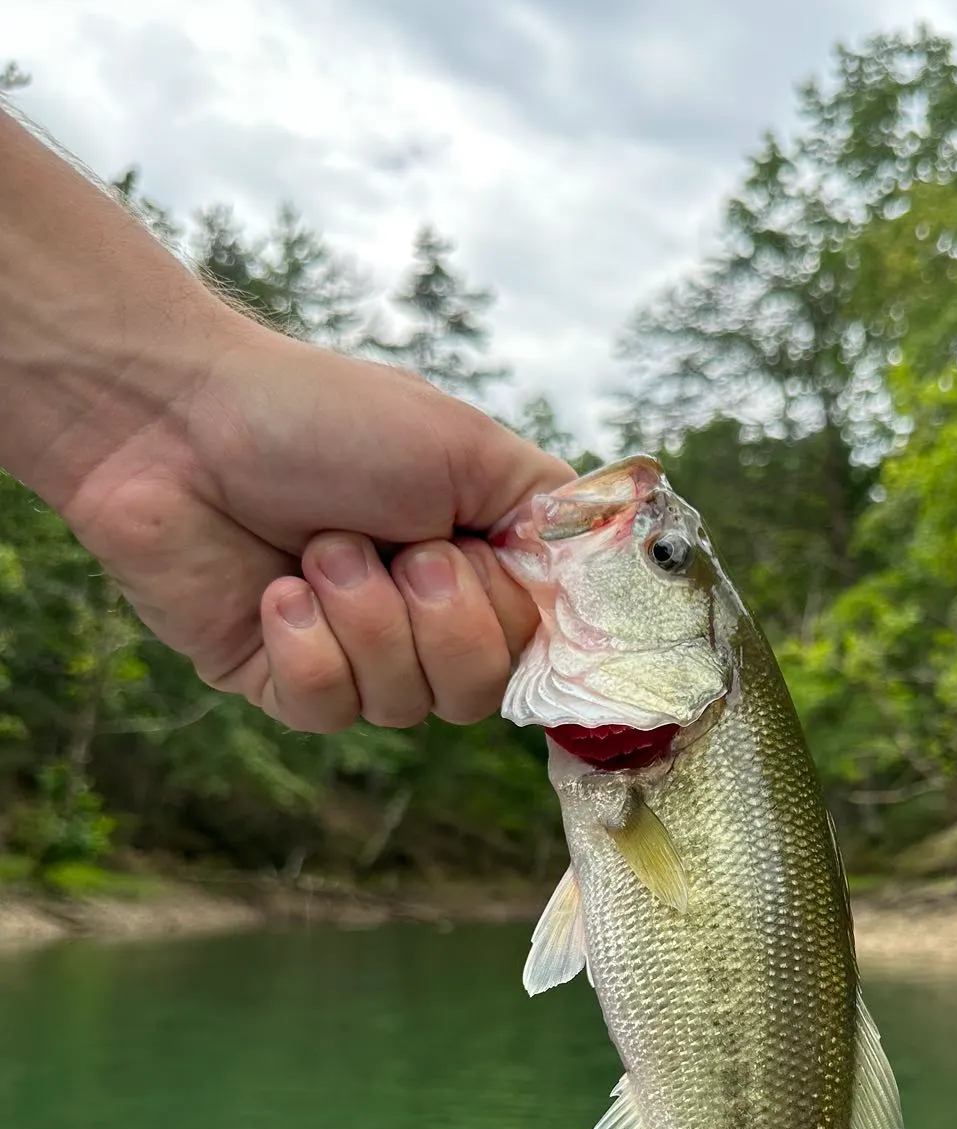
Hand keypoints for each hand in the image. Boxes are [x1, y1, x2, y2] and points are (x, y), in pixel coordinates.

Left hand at [60, 321, 571, 731]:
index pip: (546, 644)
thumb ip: (553, 520)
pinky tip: (278, 592)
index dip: (525, 623)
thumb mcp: (472, 448)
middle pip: (485, 688)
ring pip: (409, 705)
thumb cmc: (326, 417)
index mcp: (483, 562)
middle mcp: (429, 615)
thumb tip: (608, 586)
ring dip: (366, 618)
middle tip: (402, 546)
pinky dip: (307, 647)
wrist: (176, 421)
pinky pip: (330, 711)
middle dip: (444, 617)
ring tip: (320, 549)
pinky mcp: (285, 682)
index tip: (493, 571)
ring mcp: (358, 653)